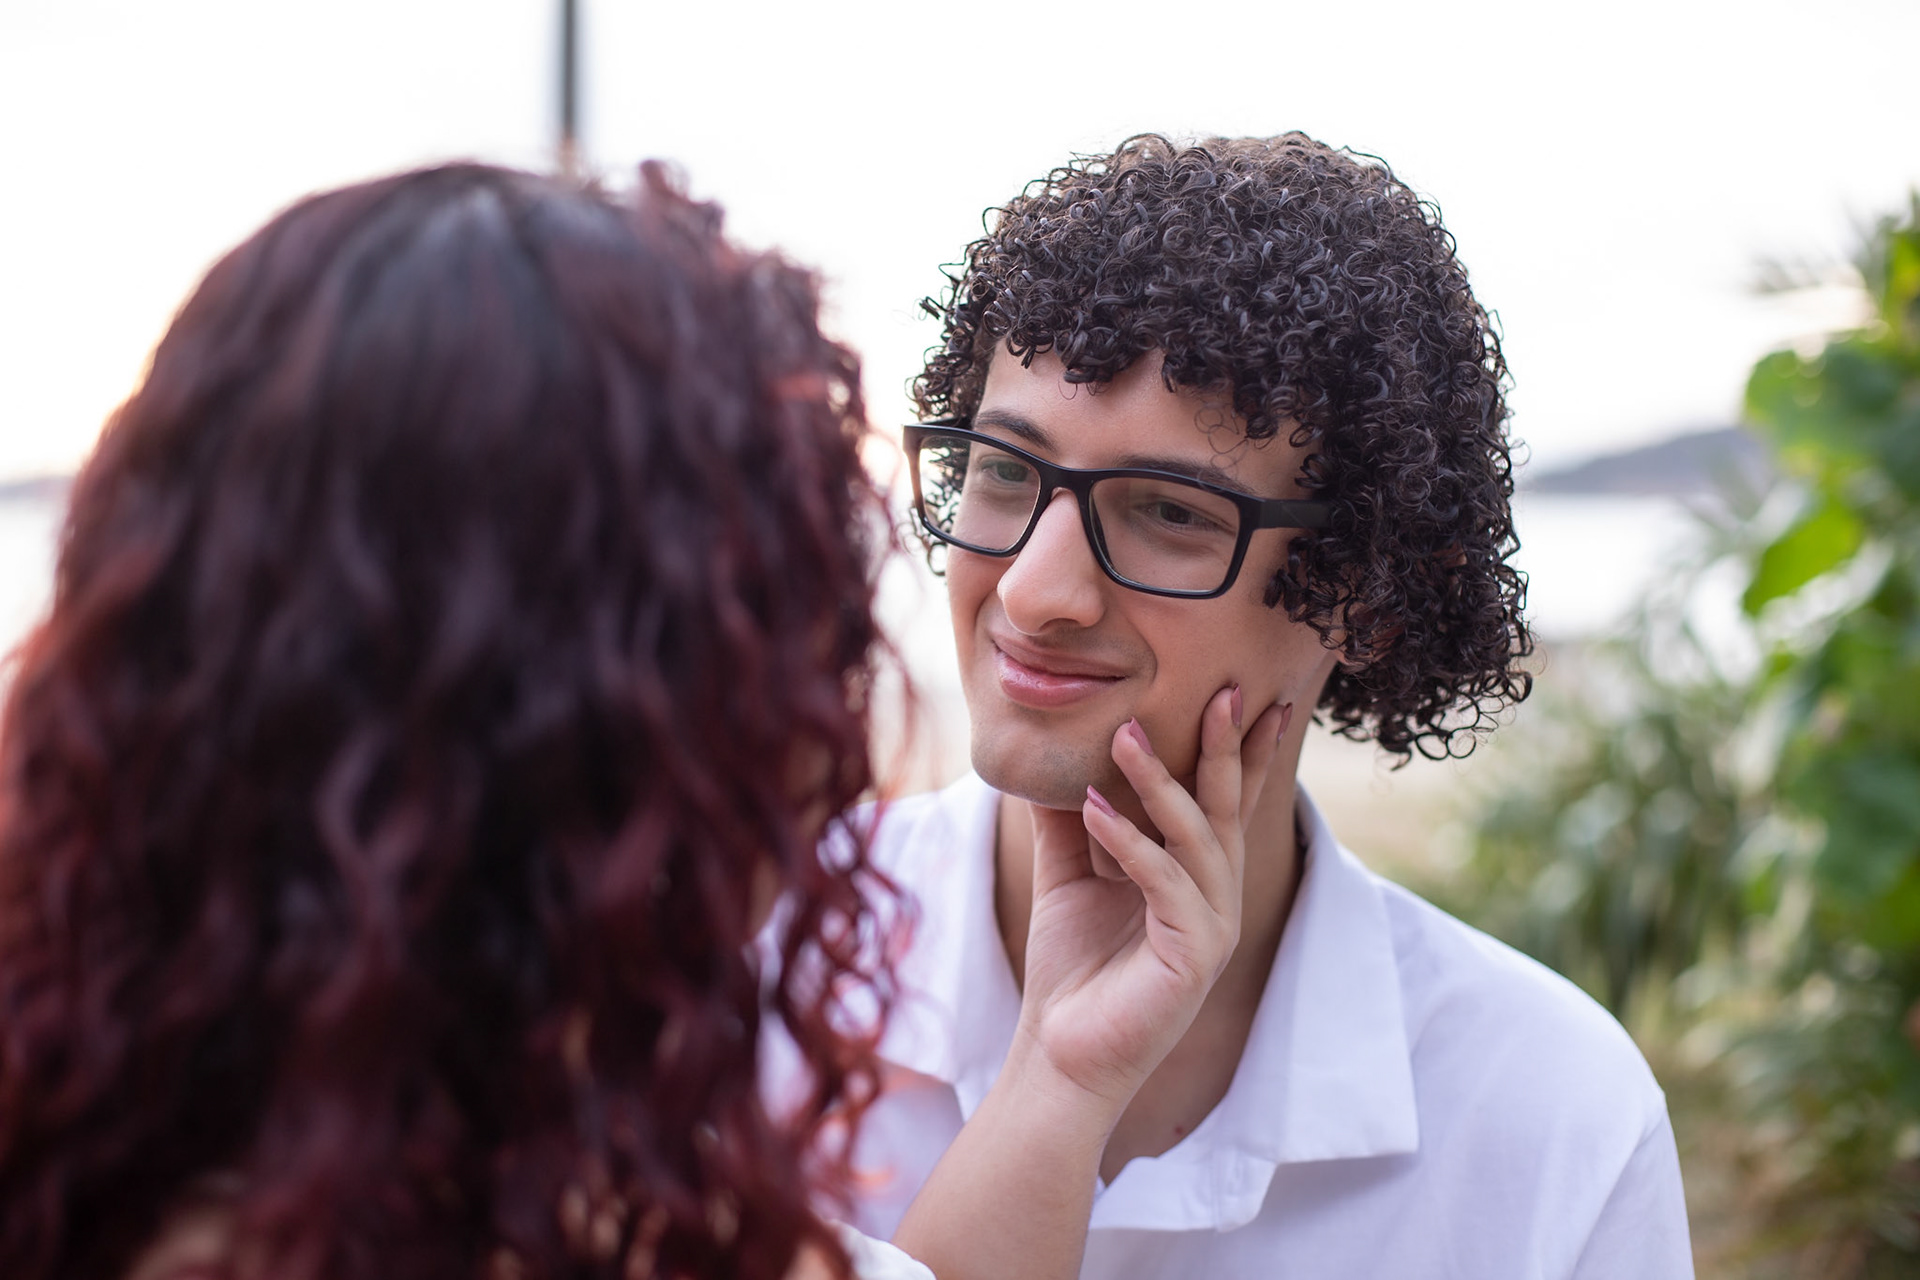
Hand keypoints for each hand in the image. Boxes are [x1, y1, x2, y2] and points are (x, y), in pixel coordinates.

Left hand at [1015, 687, 1288, 1107]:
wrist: (1059, 1055)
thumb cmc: (1072, 971)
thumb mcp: (1068, 876)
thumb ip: (1069, 821)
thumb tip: (1048, 757)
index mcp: (1195, 878)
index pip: (1222, 802)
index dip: (1239, 751)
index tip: (1245, 692)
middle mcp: (1215, 898)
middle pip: (1228, 809)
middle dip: (1228, 747)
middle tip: (1226, 689)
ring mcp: (1212, 927)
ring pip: (1199, 838)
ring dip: (1162, 784)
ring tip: (1125, 734)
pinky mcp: (1195, 957)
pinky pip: (1165, 882)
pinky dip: (1130, 841)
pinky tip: (1093, 806)